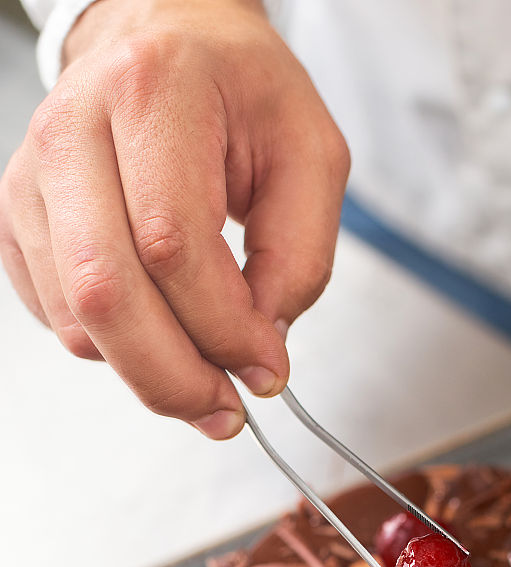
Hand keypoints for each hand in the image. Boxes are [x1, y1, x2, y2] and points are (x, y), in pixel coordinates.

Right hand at [0, 0, 349, 437]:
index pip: (172, 244)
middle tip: (226, 412)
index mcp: (152, 92)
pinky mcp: (19, 220)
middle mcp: (73, 129)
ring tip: (205, 375)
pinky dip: (116, 350)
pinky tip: (161, 332)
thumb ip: (300, 258)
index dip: (223, 328)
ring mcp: (33, 177)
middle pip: (106, 292)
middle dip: (175, 376)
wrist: (165, 40)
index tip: (267, 368)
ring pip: (77, 318)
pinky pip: (59, 319)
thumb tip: (259, 349)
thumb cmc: (241, 92)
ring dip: (149, 371)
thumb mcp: (311, 157)